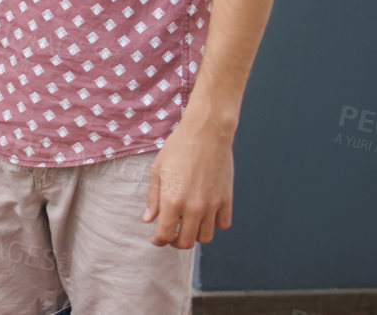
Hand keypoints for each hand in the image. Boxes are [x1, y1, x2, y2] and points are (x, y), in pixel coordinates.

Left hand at [144, 116, 234, 247]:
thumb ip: (153, 198)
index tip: (157, 239)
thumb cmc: (178, 148)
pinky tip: (206, 214)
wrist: (206, 133)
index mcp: (172, 200)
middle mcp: (193, 207)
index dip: (159, 240)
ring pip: (206, 237)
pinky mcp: (227, 200)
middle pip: (187, 242)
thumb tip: (149, 219)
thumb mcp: (157, 171)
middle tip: (172, 233)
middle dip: (176, 241)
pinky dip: (214, 224)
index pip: (166, 235)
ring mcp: (212, 205)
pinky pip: (223, 224)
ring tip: (188, 223)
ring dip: (195, 234)